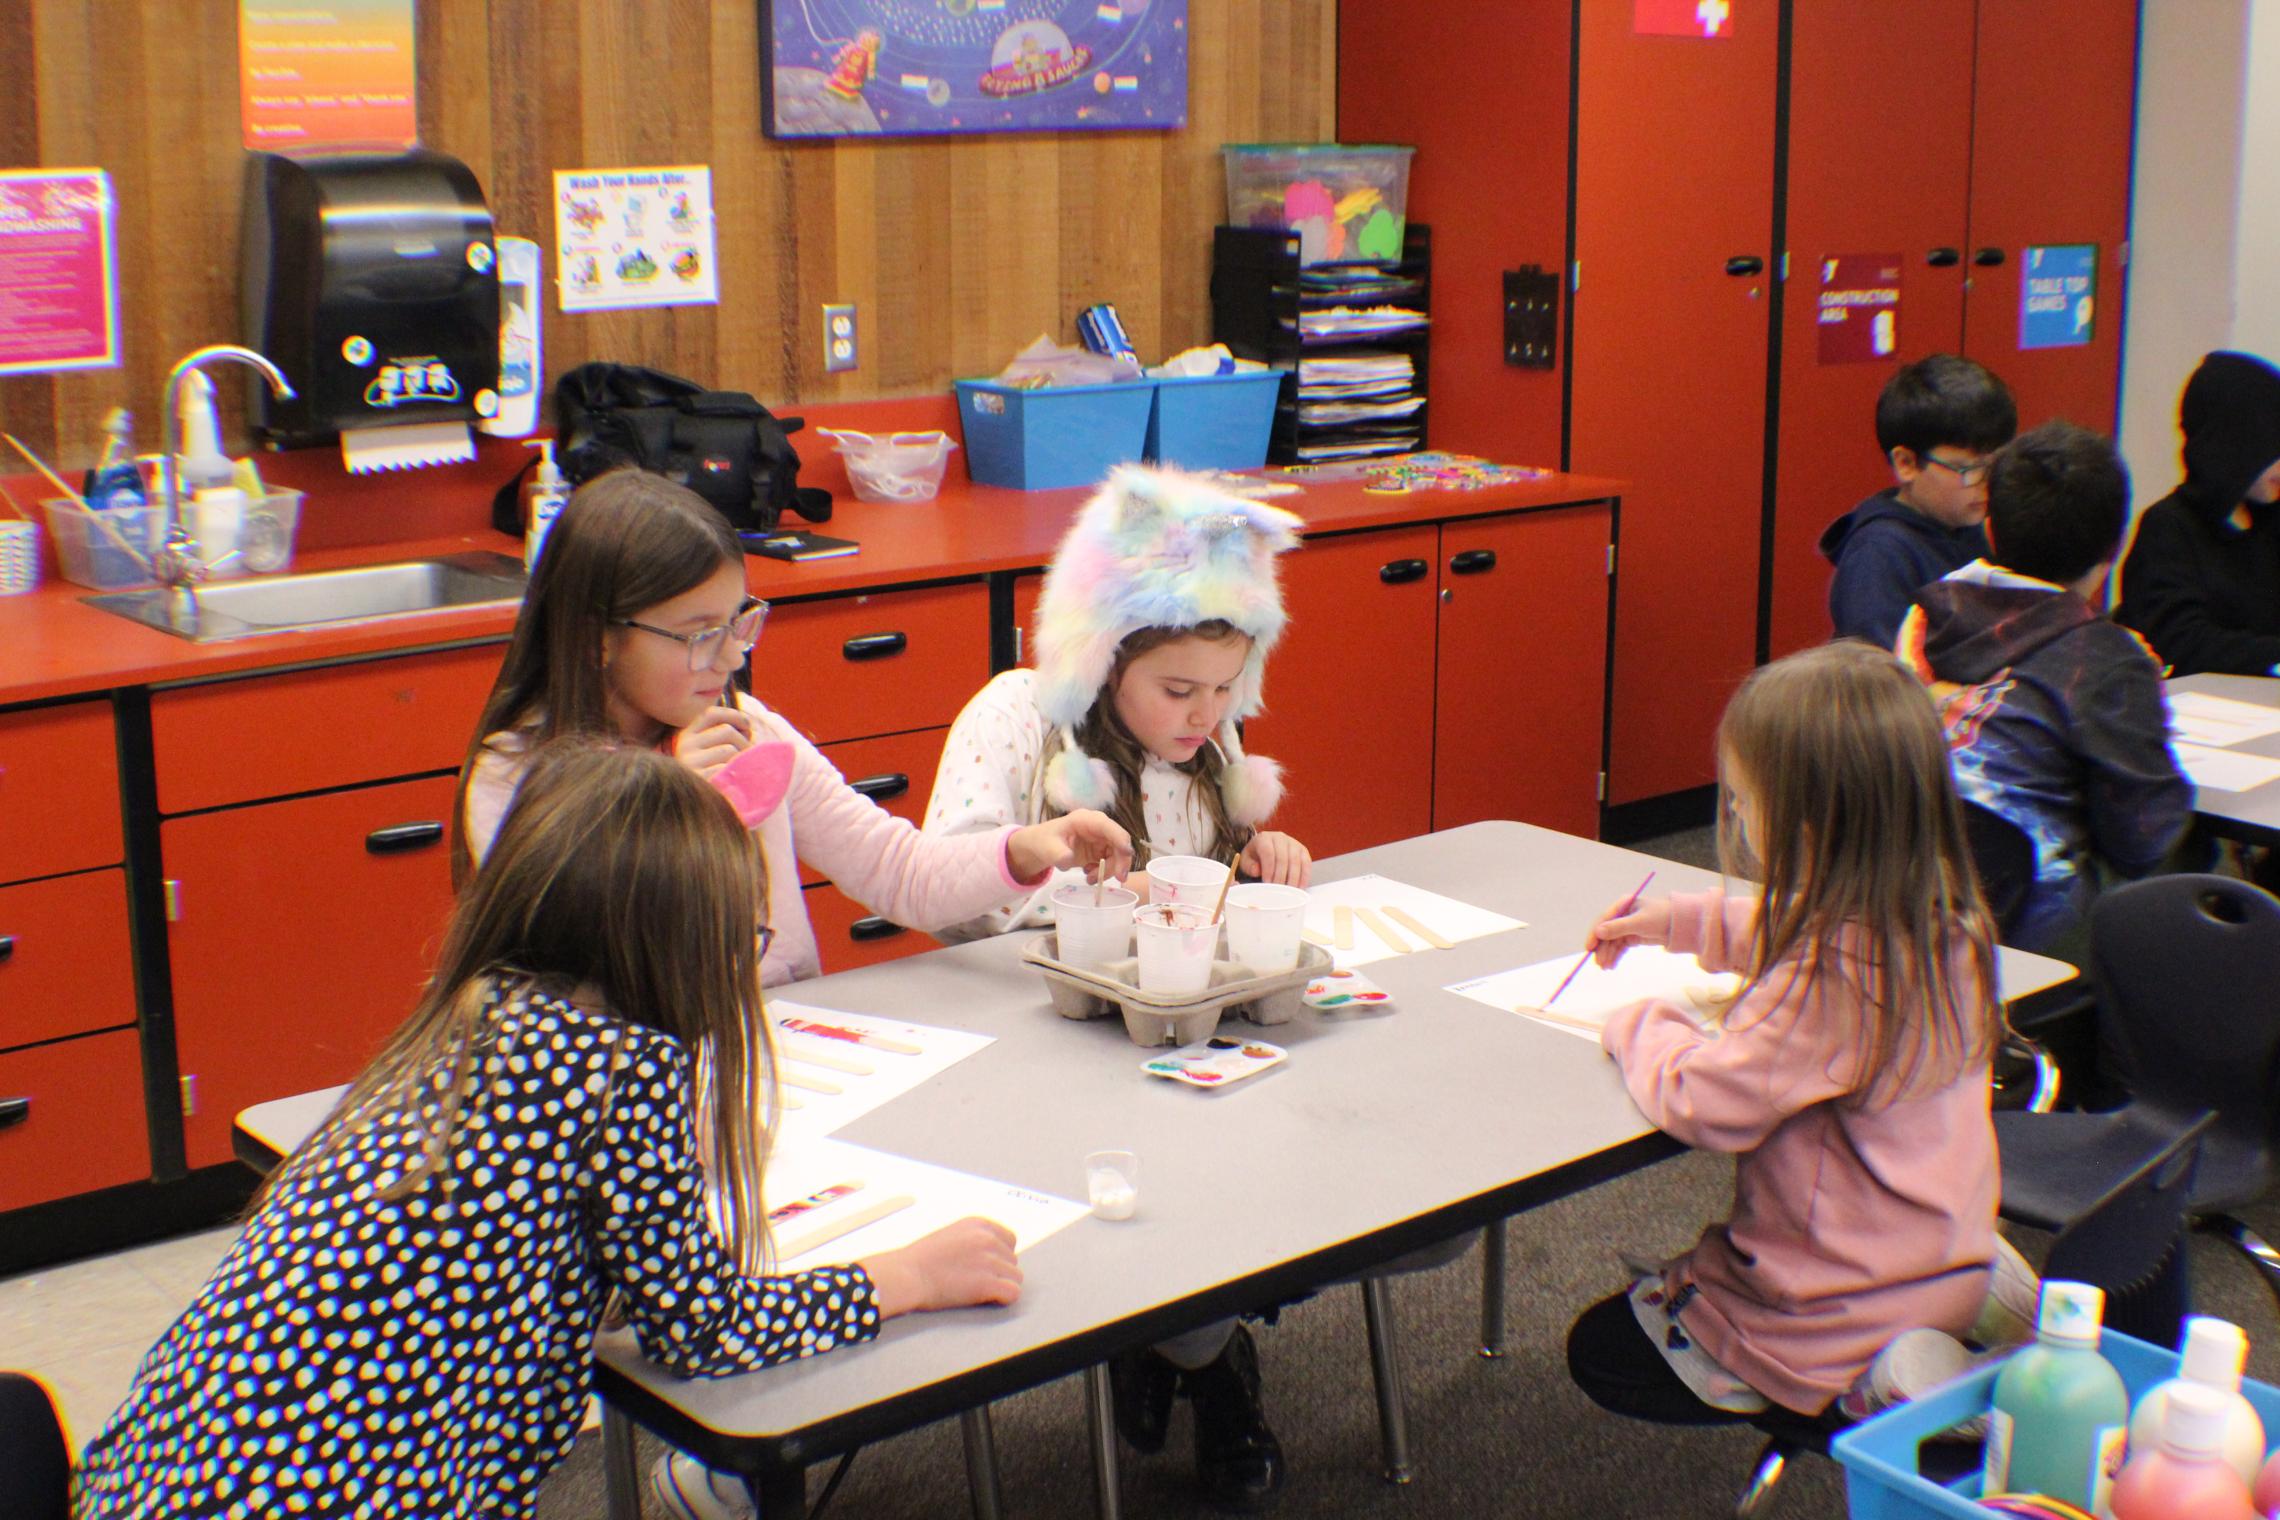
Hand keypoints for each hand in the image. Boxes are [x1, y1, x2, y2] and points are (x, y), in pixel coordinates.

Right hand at [674, 704, 754, 779]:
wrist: (695, 813)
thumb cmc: (710, 777)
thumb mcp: (709, 752)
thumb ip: (722, 736)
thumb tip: (748, 725)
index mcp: (685, 735)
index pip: (711, 713)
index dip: (734, 715)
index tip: (747, 727)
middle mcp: (684, 745)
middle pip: (727, 731)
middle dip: (743, 742)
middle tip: (745, 758)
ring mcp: (690, 762)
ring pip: (730, 749)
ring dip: (742, 759)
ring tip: (738, 772)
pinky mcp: (698, 778)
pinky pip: (728, 768)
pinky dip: (735, 775)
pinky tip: (731, 783)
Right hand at [859, 1218, 1021, 1317]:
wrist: (906, 1274)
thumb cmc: (920, 1259)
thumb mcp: (951, 1235)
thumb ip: (973, 1239)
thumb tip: (991, 1254)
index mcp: (979, 1224)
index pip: (1010, 1240)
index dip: (1000, 1256)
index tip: (986, 1266)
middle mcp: (988, 1239)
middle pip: (1012, 1260)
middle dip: (999, 1272)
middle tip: (977, 1280)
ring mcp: (989, 1260)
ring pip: (1015, 1277)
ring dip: (1001, 1285)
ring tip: (979, 1291)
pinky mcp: (988, 1283)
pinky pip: (1013, 1292)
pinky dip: (1003, 1298)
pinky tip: (988, 1299)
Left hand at [1007, 810, 1133, 883]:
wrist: (1042, 847)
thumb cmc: (1044, 841)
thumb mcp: (1047, 847)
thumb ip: (1058, 853)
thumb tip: (1068, 859)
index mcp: (1086, 820)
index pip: (1107, 827)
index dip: (1120, 838)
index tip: (1127, 853)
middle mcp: (1098, 828)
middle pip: (1119, 842)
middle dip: (1121, 861)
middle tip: (1119, 879)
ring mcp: (1101, 839)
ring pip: (1118, 855)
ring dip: (1109, 870)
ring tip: (1089, 879)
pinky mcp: (1101, 850)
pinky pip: (1111, 863)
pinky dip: (1103, 872)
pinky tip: (1088, 875)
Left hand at [1239, 830, 1311, 886]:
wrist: (1267, 848)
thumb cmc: (1256, 857)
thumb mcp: (1246, 860)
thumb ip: (1249, 866)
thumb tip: (1257, 870)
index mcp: (1264, 838)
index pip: (1268, 853)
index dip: (1269, 869)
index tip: (1268, 883)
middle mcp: (1280, 838)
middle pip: (1283, 858)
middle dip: (1280, 877)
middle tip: (1278, 891)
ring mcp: (1294, 843)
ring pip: (1296, 861)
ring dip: (1293, 879)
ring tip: (1288, 892)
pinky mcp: (1303, 851)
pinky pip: (1306, 864)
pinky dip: (1304, 877)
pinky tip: (1300, 887)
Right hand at [1586, 894, 1672, 967]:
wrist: (1680, 925)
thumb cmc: (1661, 917)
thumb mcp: (1639, 922)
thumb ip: (1618, 927)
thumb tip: (1598, 932)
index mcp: (1622, 905)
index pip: (1603, 920)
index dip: (1594, 934)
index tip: (1589, 948)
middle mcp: (1622, 916)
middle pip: (1606, 933)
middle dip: (1602, 949)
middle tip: (1599, 964)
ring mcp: (1626, 927)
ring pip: (1612, 942)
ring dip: (1608, 955)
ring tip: (1606, 968)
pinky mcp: (1632, 937)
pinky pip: (1619, 948)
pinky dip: (1615, 956)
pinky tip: (1612, 965)